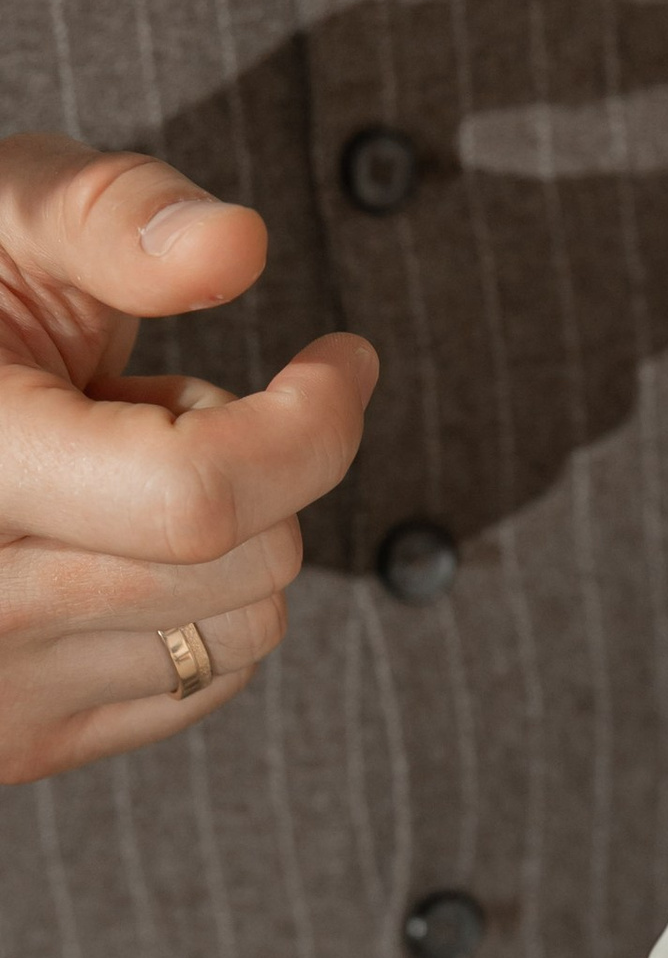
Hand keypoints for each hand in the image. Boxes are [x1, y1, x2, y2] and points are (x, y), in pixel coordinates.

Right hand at [0, 134, 376, 786]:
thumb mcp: (2, 215)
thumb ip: (109, 215)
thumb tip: (236, 244)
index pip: (196, 496)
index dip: (309, 423)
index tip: (344, 358)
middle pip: (248, 561)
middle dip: (250, 461)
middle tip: (144, 402)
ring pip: (246, 631)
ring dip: (224, 539)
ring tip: (108, 470)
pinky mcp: (22, 743)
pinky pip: (207, 681)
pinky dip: (199, 604)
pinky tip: (103, 541)